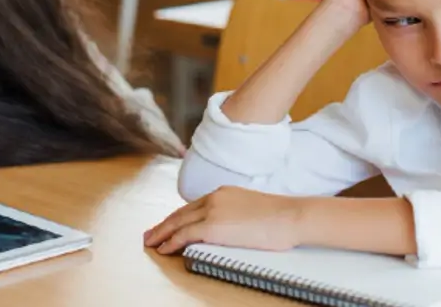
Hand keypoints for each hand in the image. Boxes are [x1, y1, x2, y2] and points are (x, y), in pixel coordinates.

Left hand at [144, 186, 304, 254]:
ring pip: (178, 222)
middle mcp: (214, 197)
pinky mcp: (213, 225)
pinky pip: (184, 234)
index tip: (168, 224)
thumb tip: (230, 228)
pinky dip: (171, 241)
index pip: (193, 206)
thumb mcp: (253, 209)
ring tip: (150, 242)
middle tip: (150, 234)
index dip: (178, 217)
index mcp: (224, 192)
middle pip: (181, 212)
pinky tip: (164, 248)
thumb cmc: (281, 217)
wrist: (290, 216)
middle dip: (163, 224)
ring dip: (161, 233)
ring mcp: (212, 210)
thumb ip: (236, 214)